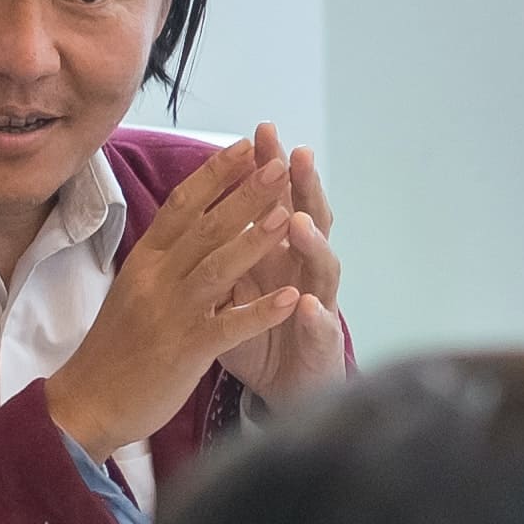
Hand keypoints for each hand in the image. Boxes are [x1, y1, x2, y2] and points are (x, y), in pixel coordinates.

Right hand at [44, 133, 325, 459]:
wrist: (86, 401)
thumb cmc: (116, 346)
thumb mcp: (134, 289)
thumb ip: (165, 257)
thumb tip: (194, 222)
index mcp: (145, 260)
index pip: (183, 204)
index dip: (215, 174)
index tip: (246, 146)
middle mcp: (156, 278)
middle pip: (205, 226)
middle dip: (245, 193)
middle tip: (279, 163)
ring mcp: (170, 313)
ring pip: (218, 267)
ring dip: (257, 240)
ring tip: (290, 214)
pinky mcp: (184, 351)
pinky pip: (228, 326)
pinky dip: (261, 311)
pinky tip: (291, 298)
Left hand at [212, 132, 349, 407]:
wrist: (282, 391)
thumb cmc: (256, 336)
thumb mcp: (231, 286)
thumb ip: (225, 248)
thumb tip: (200, 201)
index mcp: (279, 254)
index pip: (280, 201)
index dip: (272, 169)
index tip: (261, 132)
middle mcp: (305, 271)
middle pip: (312, 220)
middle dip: (305, 188)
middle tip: (297, 156)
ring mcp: (320, 305)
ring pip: (323, 268)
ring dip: (311, 244)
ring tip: (296, 222)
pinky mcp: (322, 346)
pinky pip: (320, 329)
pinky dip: (314, 317)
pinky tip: (307, 304)